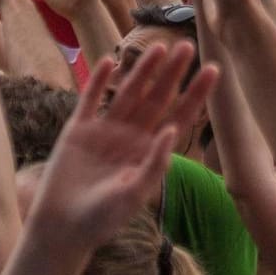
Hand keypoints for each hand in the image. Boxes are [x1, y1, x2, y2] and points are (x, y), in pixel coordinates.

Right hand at [27, 44, 215, 245]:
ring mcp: (105, 130)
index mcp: (150, 151)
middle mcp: (131, 136)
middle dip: (172, 73)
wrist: (62, 229)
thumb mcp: (134, 194)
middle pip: (156, 98)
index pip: (179, 116)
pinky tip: (109, 61)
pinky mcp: (78, 129)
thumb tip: (173, 129)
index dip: (195, 93)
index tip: (213, 69)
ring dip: (143, 70)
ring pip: (128, 93)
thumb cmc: (102, 219)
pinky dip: (97, 80)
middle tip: (188, 45)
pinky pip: (90, 99)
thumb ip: (154, 163)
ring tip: (158, 47)